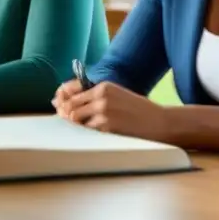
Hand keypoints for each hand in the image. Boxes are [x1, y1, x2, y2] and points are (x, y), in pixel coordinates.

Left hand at [53, 80, 168, 142]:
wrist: (160, 122)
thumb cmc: (138, 110)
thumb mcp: (116, 95)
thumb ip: (95, 97)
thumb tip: (66, 104)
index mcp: (103, 86)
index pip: (71, 90)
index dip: (62, 99)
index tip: (58, 106)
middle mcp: (101, 96)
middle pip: (70, 105)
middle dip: (65, 114)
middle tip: (67, 121)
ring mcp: (104, 111)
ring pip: (76, 119)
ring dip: (76, 125)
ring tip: (83, 128)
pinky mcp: (107, 126)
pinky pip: (87, 131)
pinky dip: (87, 133)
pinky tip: (94, 134)